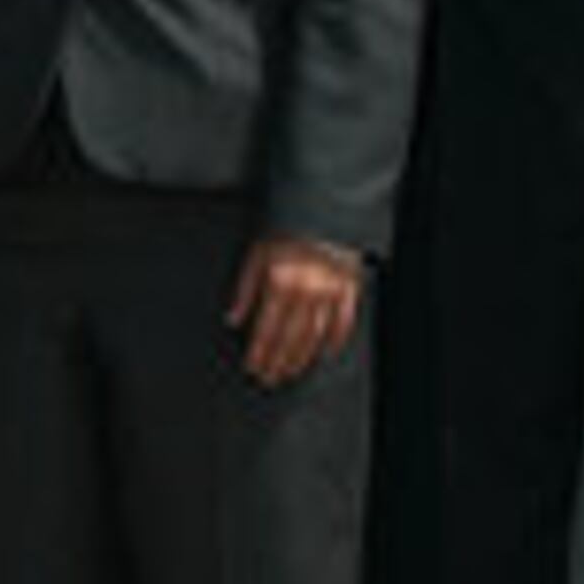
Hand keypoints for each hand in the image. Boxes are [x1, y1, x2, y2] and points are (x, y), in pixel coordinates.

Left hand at [228, 234, 361, 386]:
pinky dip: (336, 340)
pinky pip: (344, 321)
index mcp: (279, 282)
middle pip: (289, 339)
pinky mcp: (349, 287)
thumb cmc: (287, 227)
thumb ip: (244, 289)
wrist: (323, 205)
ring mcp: (330, 291)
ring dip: (301, 358)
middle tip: (270, 378)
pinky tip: (326, 352)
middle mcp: (306, 291)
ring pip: (315, 335)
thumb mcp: (257, 253)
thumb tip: (233, 319)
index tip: (253, 367)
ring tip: (291, 371)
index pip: (266, 330)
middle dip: (277, 362)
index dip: (259, 353)